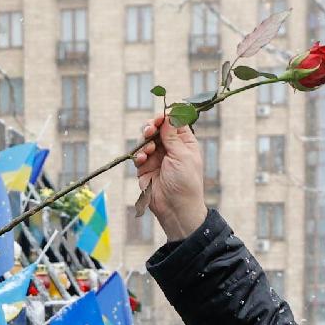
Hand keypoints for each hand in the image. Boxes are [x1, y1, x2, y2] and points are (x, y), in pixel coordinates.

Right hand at [132, 113, 206, 239]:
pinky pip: (138, 155)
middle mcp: (170, 148)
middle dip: (151, 127)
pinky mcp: (145, 168)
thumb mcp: (182, 155)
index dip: (166, 118)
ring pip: (145, 140)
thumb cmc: (185, 181)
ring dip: (144, 142)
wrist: (175, 207)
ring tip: (148, 150)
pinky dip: (139, 155)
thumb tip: (167, 116)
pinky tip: (142, 160)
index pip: (174, 123)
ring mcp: (157, 158)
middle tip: (150, 130)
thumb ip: (172, 136)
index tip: (159, 118)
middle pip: (157, 129)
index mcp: (184, 143)